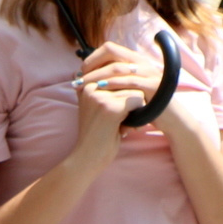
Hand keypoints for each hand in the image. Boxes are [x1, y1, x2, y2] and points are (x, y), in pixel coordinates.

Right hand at [62, 41, 153, 167]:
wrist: (88, 156)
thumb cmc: (97, 131)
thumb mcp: (95, 104)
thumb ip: (103, 86)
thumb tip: (125, 67)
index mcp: (85, 82)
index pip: (116, 68)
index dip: (124, 88)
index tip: (117, 107)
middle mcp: (89, 85)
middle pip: (126, 77)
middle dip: (130, 96)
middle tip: (118, 117)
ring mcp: (99, 96)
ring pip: (134, 88)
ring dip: (134, 106)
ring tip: (120, 123)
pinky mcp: (109, 107)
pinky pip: (137, 99)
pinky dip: (137, 113)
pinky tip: (125, 126)